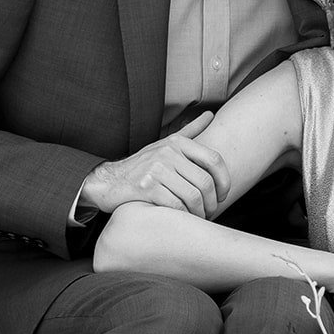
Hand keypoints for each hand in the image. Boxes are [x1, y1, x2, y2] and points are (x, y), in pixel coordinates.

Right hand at [80, 112, 229, 217]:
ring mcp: (155, 169)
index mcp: (177, 143)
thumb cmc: (143, 166)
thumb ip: (190, 131)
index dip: (224, 181)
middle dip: (213, 202)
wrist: (109, 181)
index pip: (214, 160)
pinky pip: (176, 206)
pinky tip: (183, 219)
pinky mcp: (145, 187)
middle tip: (211, 212)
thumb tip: (210, 114)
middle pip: (205, 182)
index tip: (223, 195)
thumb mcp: (165, 144)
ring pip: (192, 196)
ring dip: (200, 212)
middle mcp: (167, 153)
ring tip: (199, 217)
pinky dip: (183, 216)